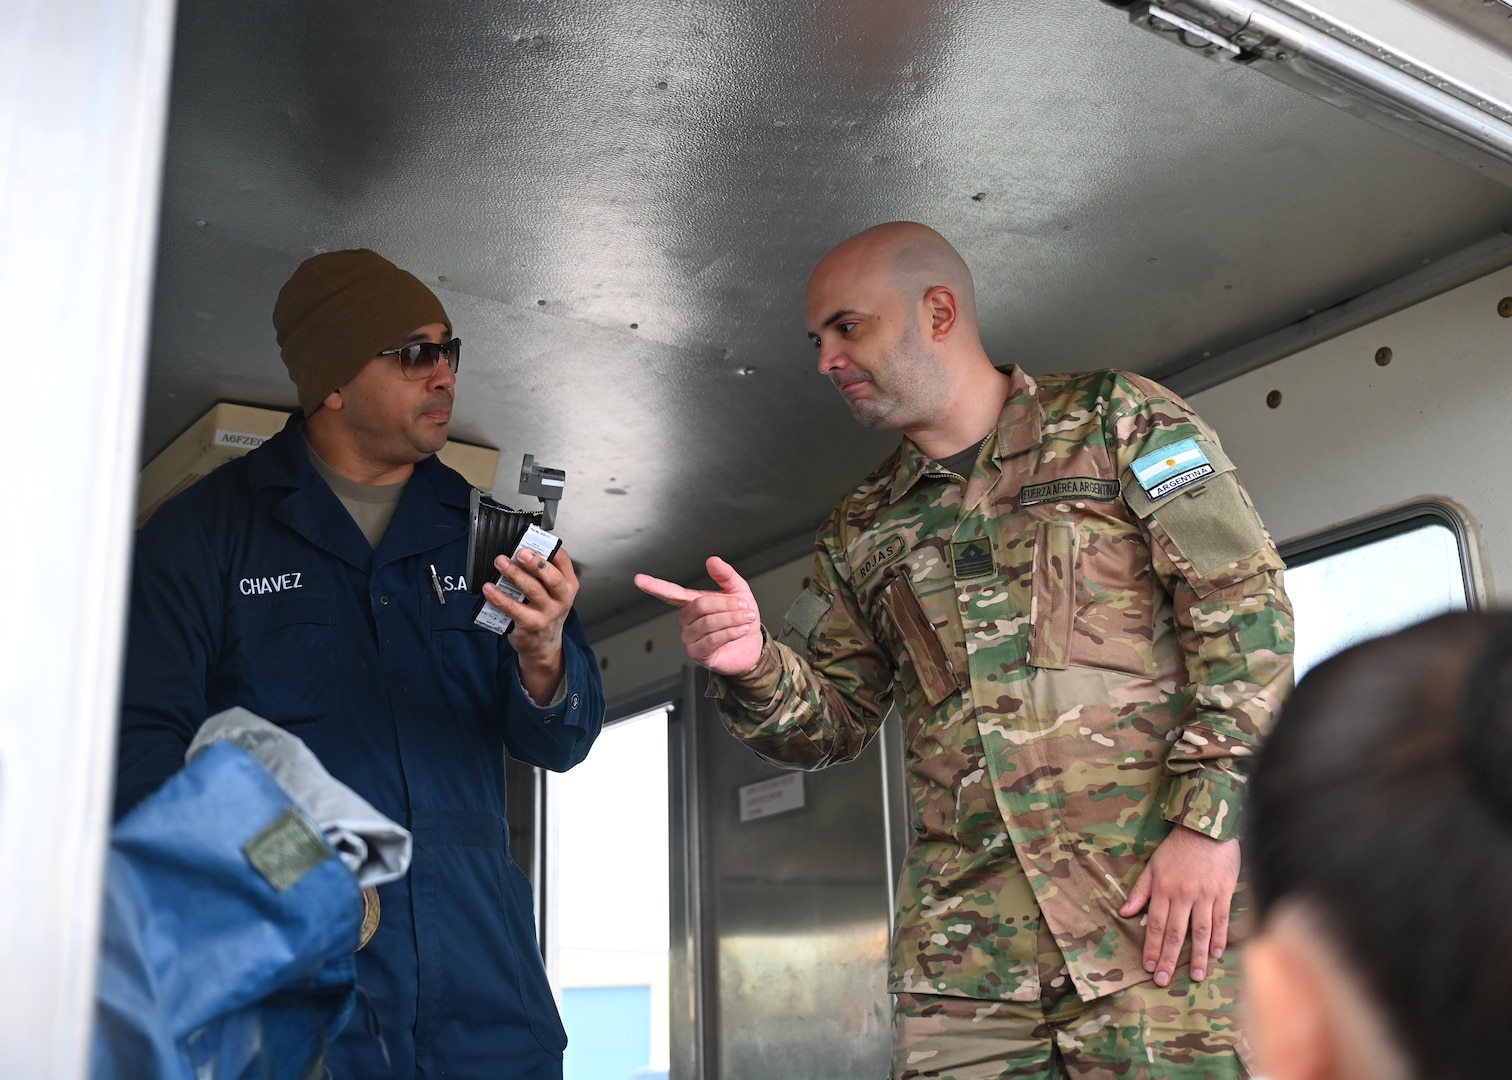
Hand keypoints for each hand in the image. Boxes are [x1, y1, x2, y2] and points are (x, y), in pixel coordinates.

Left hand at [483, 546, 578, 702]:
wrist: (543, 645)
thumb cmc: (545, 612)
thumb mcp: (553, 593)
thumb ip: (543, 574)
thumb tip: (520, 551)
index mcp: (568, 586)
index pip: (564, 562)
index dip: (551, 550)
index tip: (535, 540)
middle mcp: (561, 599)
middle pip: (552, 578)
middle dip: (536, 563)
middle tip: (520, 552)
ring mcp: (547, 614)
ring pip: (533, 591)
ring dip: (515, 575)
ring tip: (500, 563)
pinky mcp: (531, 625)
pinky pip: (514, 609)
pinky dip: (500, 598)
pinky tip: (489, 589)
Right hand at [633, 556, 762, 675]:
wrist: (752, 645)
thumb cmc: (741, 618)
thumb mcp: (738, 590)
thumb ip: (725, 574)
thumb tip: (712, 560)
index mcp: (691, 602)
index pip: (669, 592)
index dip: (654, 585)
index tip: (639, 579)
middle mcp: (686, 621)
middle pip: (700, 605)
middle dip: (726, 604)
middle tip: (744, 606)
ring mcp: (690, 638)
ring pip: (708, 623)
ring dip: (732, 619)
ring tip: (747, 618)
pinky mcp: (698, 654)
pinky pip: (712, 640)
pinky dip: (731, 632)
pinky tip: (741, 630)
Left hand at [1118, 825, 1240, 985]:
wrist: (1206, 827)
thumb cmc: (1177, 847)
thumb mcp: (1153, 865)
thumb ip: (1140, 891)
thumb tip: (1124, 912)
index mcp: (1163, 889)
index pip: (1154, 924)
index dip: (1150, 947)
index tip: (1148, 967)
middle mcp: (1182, 895)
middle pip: (1175, 932)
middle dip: (1168, 958)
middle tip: (1164, 980)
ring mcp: (1205, 895)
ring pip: (1200, 931)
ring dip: (1196, 955)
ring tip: (1195, 976)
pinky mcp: (1224, 892)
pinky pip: (1222, 920)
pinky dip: (1220, 938)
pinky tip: (1216, 954)